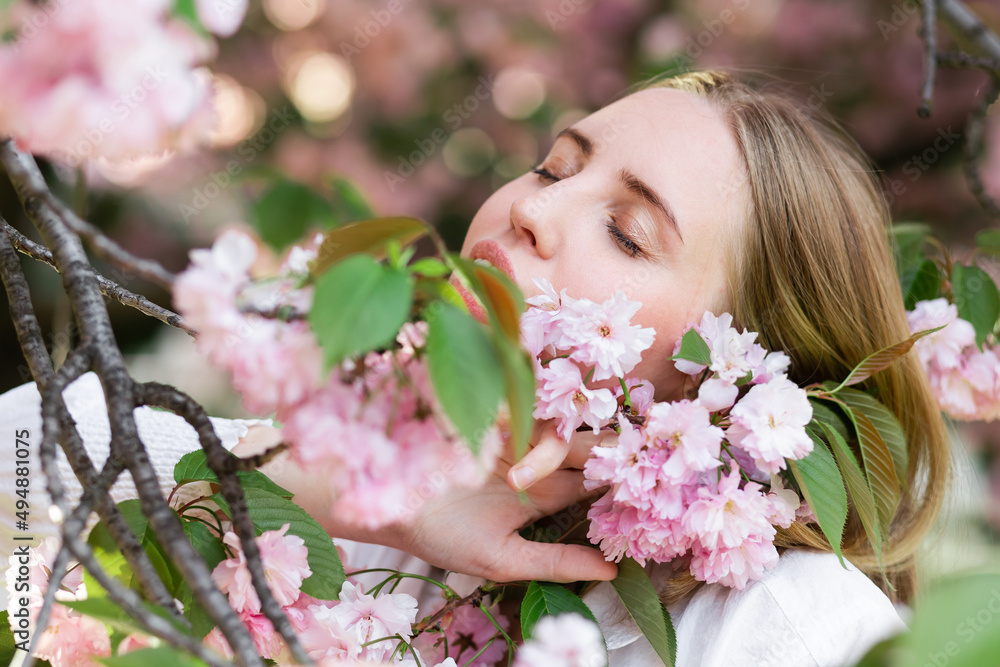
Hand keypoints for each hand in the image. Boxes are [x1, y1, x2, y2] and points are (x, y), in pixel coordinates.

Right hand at [233, 425, 616, 583]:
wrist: (390, 503)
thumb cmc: (445, 538)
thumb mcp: (504, 559)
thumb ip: (557, 561)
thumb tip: (613, 570)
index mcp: (542, 495)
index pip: (590, 483)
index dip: (616, 478)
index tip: (646, 472)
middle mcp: (535, 459)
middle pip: (584, 445)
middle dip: (608, 443)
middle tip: (636, 436)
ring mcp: (516, 431)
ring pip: (560, 422)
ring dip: (566, 432)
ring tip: (551, 446)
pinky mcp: (494, 409)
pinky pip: (528, 399)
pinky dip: (543, 398)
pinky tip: (554, 399)